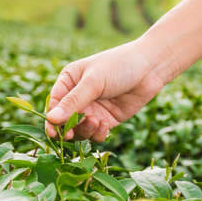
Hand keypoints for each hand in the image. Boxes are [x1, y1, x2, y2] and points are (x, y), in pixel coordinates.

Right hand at [45, 40, 164, 142]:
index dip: (52, 120)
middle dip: (68, 129)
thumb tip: (51, 120)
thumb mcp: (93, 82)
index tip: (53, 132)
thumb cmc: (119, 66)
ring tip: (96, 122)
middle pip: (65, 121)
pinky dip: (98, 134)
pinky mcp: (107, 120)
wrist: (150, 68)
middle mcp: (78, 97)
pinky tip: (106, 125)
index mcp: (69, 81)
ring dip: (85, 131)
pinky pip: (96, 134)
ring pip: (80, 131)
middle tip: (72, 133)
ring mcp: (93, 109)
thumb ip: (73, 102)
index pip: (54, 104)